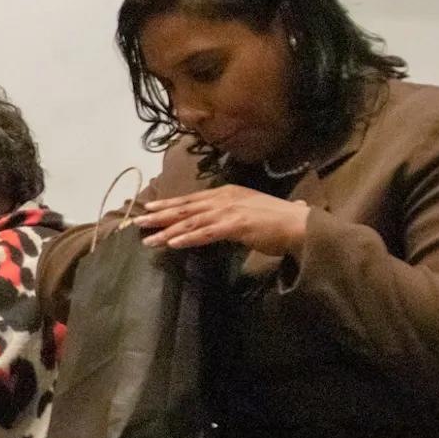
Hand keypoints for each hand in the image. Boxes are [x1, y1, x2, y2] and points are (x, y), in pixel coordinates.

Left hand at [135, 186, 310, 256]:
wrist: (300, 224)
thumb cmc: (276, 221)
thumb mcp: (247, 210)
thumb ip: (229, 214)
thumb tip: (214, 220)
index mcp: (226, 193)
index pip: (190, 200)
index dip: (168, 205)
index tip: (149, 209)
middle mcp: (224, 199)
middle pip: (185, 209)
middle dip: (160, 216)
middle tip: (138, 223)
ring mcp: (229, 211)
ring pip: (191, 222)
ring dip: (167, 231)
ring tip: (148, 239)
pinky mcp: (236, 225)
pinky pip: (206, 233)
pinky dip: (188, 238)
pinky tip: (172, 244)